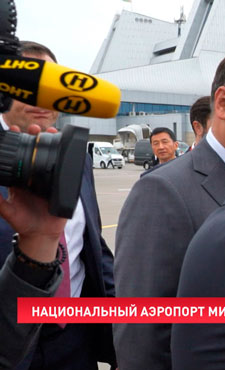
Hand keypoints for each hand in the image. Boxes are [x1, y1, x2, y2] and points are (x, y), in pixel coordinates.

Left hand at [0, 124, 65, 261]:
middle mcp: (35, 178)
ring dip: (52, 145)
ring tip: (50, 133)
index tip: (15, 131)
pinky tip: (66, 150)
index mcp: (21, 180)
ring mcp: (49, 181)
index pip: (19, 157)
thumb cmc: (23, 223)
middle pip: (36, 153)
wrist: (41, 235)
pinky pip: (65, 171)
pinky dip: (66, 160)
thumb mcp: (6, 211)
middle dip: (36, 138)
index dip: (18, 143)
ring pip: (52, 158)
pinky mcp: (62, 187)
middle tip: (34, 129)